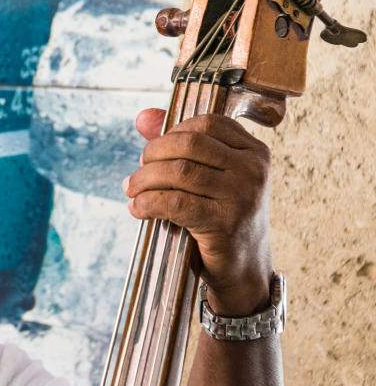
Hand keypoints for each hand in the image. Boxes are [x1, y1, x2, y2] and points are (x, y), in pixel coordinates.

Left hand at [123, 108, 273, 316]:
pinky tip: (138, 208)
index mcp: (254, 151)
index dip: (172, 132)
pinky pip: (175, 202)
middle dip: (153, 154)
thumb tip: (142, 116)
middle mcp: (253, 169)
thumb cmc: (221, 217)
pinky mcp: (225, 222)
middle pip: (189, 144)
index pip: (207, 124)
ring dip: (144, 180)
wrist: (243, 269)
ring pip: (179, 171)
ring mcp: (242, 195)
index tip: (154, 151)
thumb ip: (178, 142)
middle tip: (138, 172)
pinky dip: (148, 202)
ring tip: (132, 190)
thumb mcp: (208, 176)